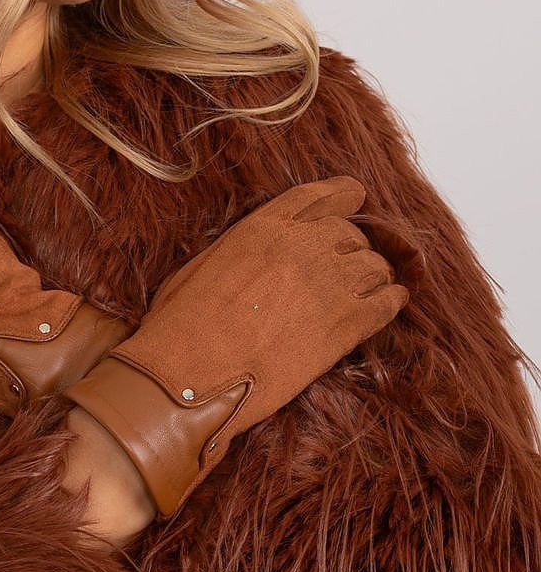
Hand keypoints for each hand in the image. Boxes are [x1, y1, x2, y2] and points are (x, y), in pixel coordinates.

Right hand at [63, 176, 409, 518]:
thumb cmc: (180, 326)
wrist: (190, 376)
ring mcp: (329, 284)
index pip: (319, 196)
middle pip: (350, 234)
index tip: (355, 198)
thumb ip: (241, 248)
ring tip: (364, 292)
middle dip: (349, 250)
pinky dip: (390, 301)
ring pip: (374, 266)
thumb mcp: (203, 265)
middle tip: (341, 272)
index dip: (343, 195)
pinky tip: (388, 305)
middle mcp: (304, 245)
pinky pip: (388, 303)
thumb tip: (254, 254)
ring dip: (370, 277)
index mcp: (265, 226)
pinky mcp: (346, 325)